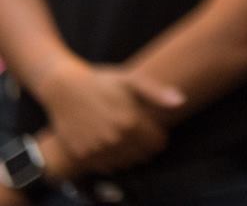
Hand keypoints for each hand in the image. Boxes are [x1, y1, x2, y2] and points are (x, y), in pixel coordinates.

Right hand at [38, 63, 182, 174]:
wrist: (64, 89)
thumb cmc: (102, 82)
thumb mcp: (131, 81)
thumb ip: (157, 93)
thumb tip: (181, 102)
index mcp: (131, 121)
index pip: (157, 143)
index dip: (158, 137)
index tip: (154, 130)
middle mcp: (114, 138)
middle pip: (142, 155)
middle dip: (145, 147)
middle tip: (139, 134)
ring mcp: (97, 148)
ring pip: (125, 163)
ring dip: (129, 155)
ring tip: (124, 139)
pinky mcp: (82, 154)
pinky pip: (105, 167)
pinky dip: (111, 161)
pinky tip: (109, 145)